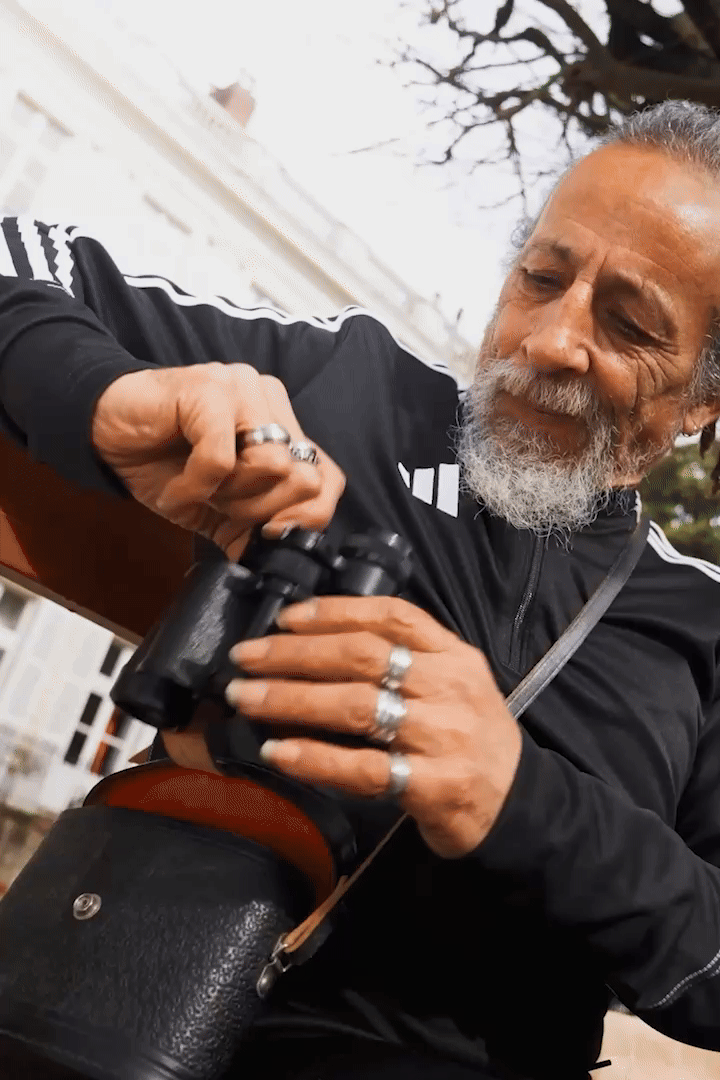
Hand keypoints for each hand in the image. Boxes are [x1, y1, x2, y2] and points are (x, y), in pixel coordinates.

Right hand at [92, 364, 344, 558]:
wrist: (103, 431)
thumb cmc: (162, 463)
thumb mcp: (218, 508)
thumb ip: (257, 528)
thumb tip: (285, 561)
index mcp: (282, 426)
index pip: (329, 479)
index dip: (305, 519)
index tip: (266, 535)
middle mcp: (272, 401)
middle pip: (303, 478)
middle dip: (258, 510)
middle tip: (218, 505)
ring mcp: (244, 388)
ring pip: (273, 466)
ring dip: (230, 495)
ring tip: (197, 490)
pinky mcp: (210, 389)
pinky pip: (223, 460)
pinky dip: (195, 486)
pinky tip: (176, 486)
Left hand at [226, 596, 523, 857]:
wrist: (517, 805)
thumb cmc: (468, 737)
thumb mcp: (451, 684)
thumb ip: (403, 659)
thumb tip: (316, 640)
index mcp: (454, 656)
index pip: (392, 617)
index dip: (334, 611)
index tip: (285, 618)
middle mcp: (449, 688)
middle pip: (363, 658)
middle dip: (294, 654)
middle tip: (245, 656)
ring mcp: (443, 737)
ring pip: (357, 707)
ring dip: (291, 699)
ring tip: (246, 697)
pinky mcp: (434, 786)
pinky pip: (364, 768)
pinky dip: (315, 758)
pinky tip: (277, 750)